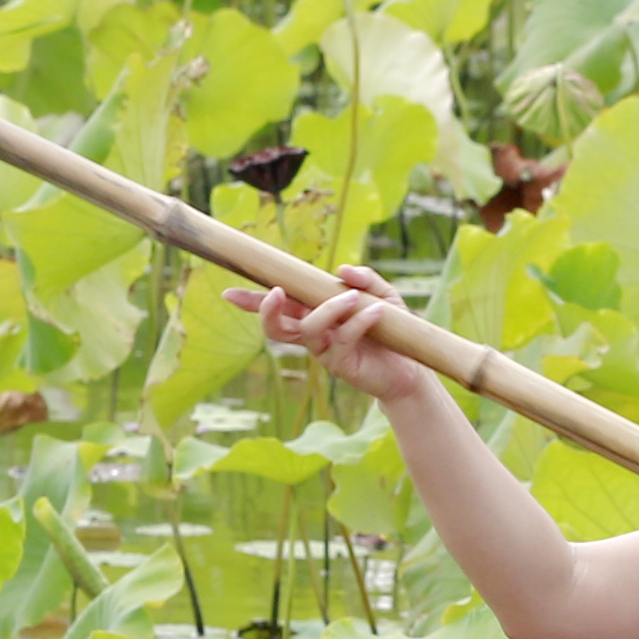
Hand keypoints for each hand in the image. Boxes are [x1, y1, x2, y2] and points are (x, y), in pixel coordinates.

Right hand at [229, 262, 455, 414]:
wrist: (409, 367)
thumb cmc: (390, 328)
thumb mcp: (382, 296)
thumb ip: (365, 280)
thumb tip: (343, 270)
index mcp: (313, 313)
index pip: (279, 305)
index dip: (252, 301)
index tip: (229, 293)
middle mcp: (313, 333)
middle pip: (275, 327)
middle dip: (267, 310)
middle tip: (276, 293)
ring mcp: (325, 351)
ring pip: (308, 330)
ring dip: (328, 308)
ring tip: (353, 298)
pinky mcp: (342, 365)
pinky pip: (343, 339)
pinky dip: (358, 322)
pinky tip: (376, 312)